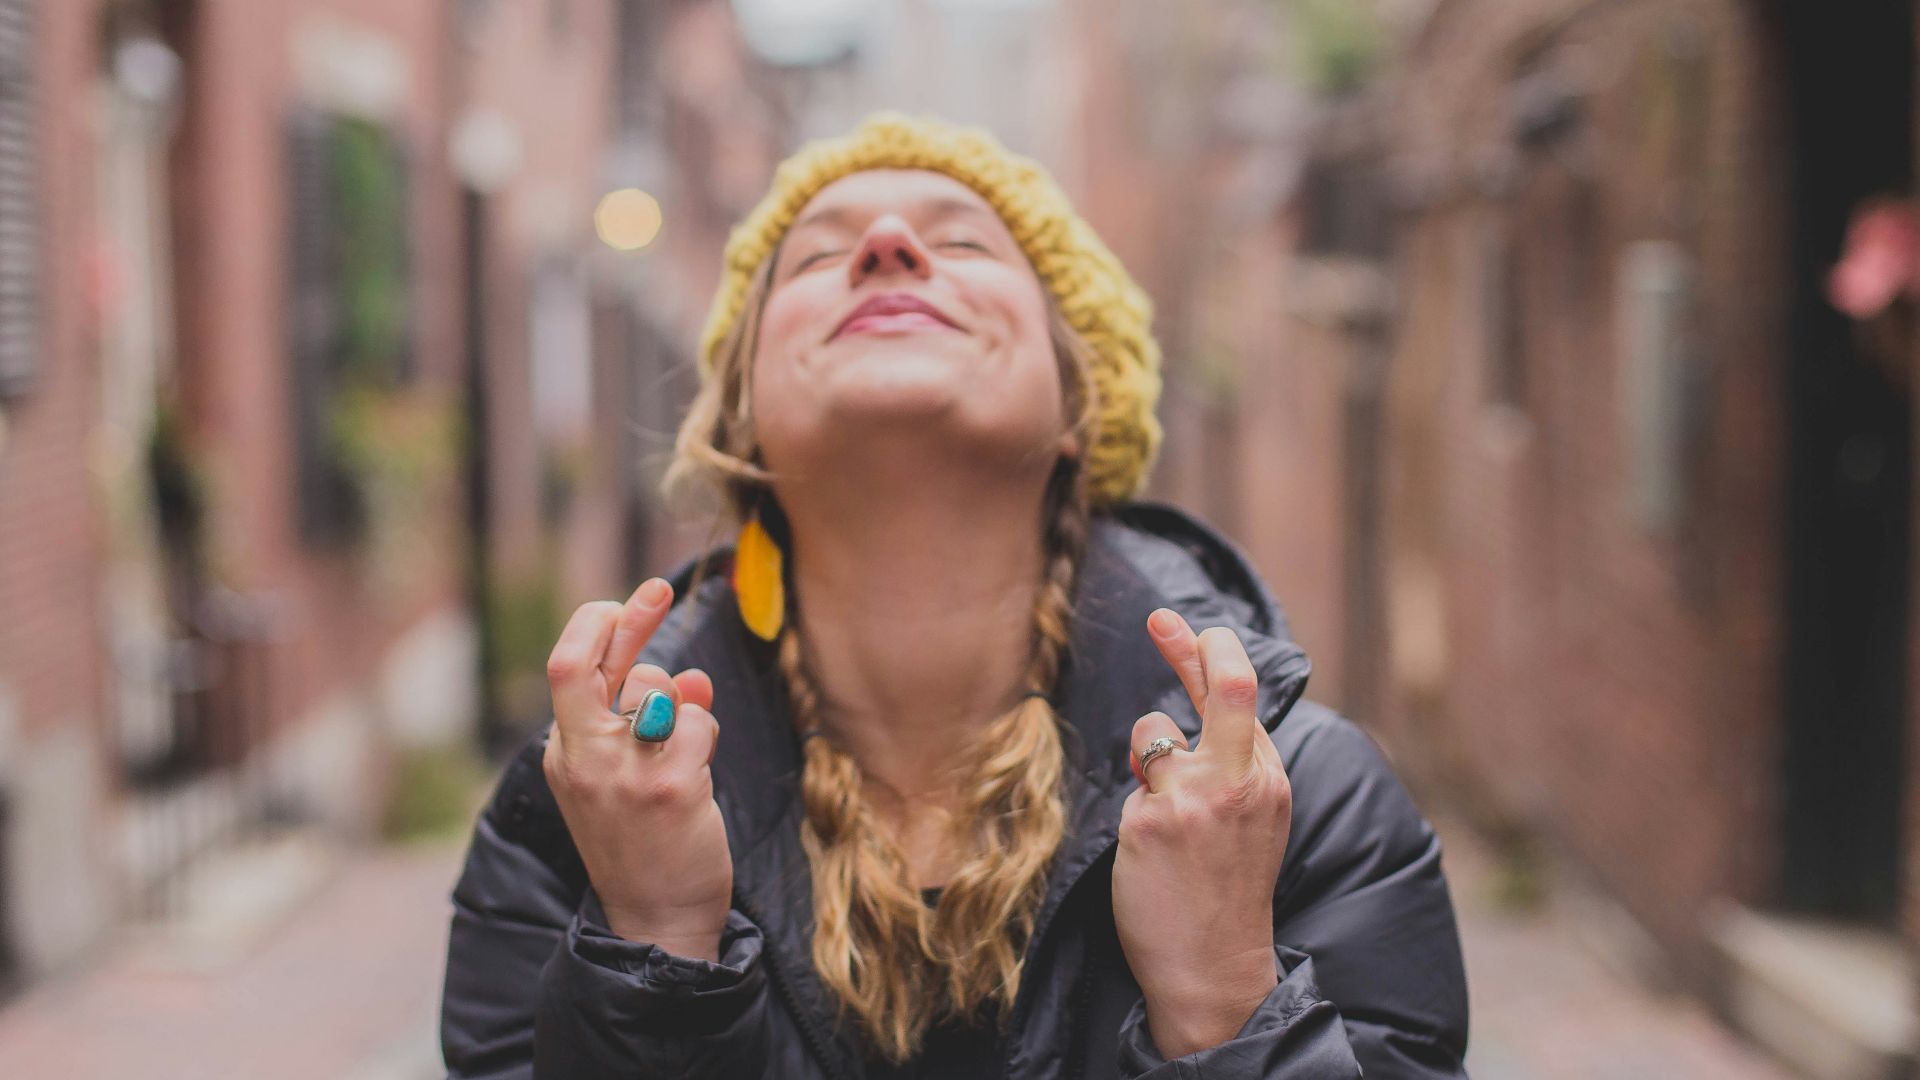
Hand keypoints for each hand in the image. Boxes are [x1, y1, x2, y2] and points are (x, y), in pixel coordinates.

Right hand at [543, 578, 733, 960]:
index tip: (625, 601)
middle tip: (657, 587)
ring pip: (657, 689)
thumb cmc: (645, 846)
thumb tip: (690, 676)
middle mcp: (583, 759)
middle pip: (582, 664)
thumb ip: (647, 721)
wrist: (657, 922)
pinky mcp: (669, 787)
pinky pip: (697, 723)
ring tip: (686, 753)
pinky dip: (706, 735)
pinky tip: (700, 774)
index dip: (594, 626)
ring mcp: (622, 773)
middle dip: (627, 616)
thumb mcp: (627, 778)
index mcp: (565, 754)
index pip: (564, 670)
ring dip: (684, 705)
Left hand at [1112, 608, 1291, 1058]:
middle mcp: (1240, 780)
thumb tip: (1181, 716)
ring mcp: (1197, 798)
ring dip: (1144, 760)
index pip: (1243, 696)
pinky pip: (1129, 789)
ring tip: (1163, 816)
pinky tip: (1153, 856)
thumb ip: (1229, 765)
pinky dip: (1135, 812)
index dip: (1210, 653)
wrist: (1215, 968)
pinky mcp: (1152, 821)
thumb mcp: (1249, 820)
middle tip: (1162, 619)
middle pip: (1227, 685)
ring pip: (1152, 733)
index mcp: (1269, 778)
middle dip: (1192, 645)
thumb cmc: (1226, 891)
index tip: (1184, 626)